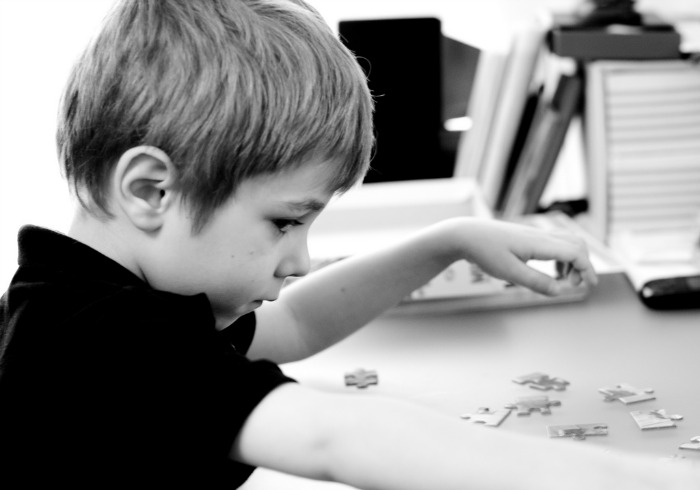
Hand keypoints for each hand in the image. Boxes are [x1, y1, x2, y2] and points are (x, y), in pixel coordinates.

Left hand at [452, 218, 597, 295]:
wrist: (466, 235)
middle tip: (577, 285)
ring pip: (568, 241)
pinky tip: (552, 271)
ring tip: (564, 280)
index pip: (575, 252)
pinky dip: (562, 256)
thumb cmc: (485, 252)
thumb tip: (560, 291)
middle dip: (584, 265)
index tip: (590, 285)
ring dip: (573, 260)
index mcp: (539, 243)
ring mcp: (535, 234)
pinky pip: (556, 242)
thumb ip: (536, 282)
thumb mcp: (509, 272)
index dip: (587, 269)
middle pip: (577, 244)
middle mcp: (541, 235)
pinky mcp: (528, 236)